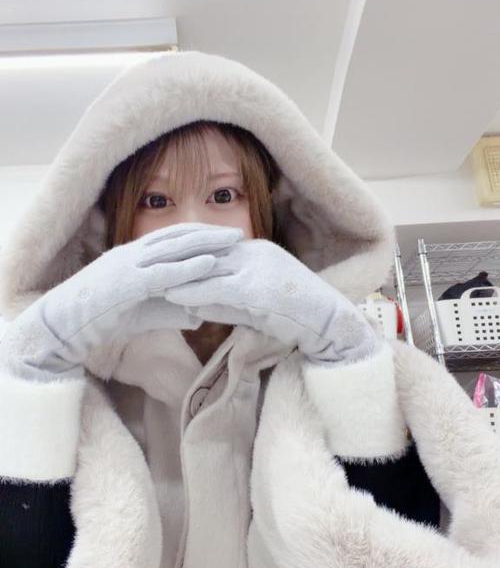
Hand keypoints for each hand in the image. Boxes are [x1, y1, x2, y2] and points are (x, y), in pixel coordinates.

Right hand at [0, 223, 243, 381]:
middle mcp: (133, 253)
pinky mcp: (126, 282)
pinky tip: (210, 264)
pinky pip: (163, 272)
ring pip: (174, 248)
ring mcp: (128, 265)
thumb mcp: (142, 313)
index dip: (200, 236)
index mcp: (134, 256)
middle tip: (239, 233)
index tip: (225, 238)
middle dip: (210, 234)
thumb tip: (198, 316)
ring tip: (233, 241)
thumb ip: (169, 311)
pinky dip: (188, 267)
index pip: (172, 239)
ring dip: (206, 243)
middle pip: (178, 237)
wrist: (64, 325)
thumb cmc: (102, 318)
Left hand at [163, 238, 381, 365]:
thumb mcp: (252, 305)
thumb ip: (223, 301)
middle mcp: (254, 251)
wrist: (328, 322)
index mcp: (254, 250)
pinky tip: (171, 296)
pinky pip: (219, 286)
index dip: (180, 251)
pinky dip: (193, 291)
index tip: (154, 258)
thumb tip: (193, 305)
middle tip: (140, 266)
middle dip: (170, 258)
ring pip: (207, 266)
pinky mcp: (259, 286)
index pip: (209, 245)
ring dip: (175, 273)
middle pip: (203, 250)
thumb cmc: (294, 315)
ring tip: (146, 281)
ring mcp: (257, 266)